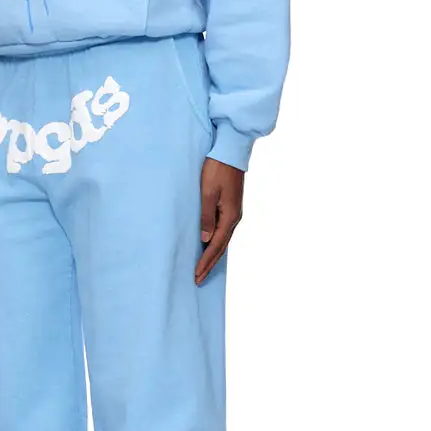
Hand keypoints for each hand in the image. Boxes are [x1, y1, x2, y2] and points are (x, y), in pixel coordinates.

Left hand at [195, 158, 243, 284]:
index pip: (216, 246)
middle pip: (221, 246)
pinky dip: (216, 241)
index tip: (196, 275)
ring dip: (213, 253)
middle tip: (199, 278)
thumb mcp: (208, 192)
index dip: (205, 261)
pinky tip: (210, 244)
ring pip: (223, 239)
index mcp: (229, 216)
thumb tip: (205, 239)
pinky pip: (223, 230)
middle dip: (209, 263)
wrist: (231, 151)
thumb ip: (206, 216)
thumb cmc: (217, 169)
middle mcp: (234, 217)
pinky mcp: (231, 205)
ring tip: (203, 266)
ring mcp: (233, 212)